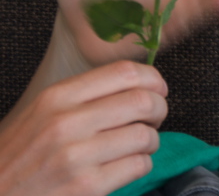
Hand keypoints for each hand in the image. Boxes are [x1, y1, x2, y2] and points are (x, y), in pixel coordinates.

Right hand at [0, 61, 166, 195]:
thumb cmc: (20, 156)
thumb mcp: (41, 114)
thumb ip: (84, 96)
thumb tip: (137, 83)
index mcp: (57, 97)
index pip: (125, 72)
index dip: (153, 79)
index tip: (159, 89)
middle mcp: (66, 123)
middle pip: (143, 101)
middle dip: (159, 110)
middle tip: (153, 120)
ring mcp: (76, 157)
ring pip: (146, 135)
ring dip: (151, 141)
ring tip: (138, 146)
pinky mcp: (87, 187)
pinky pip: (139, 165)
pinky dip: (141, 164)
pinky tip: (126, 166)